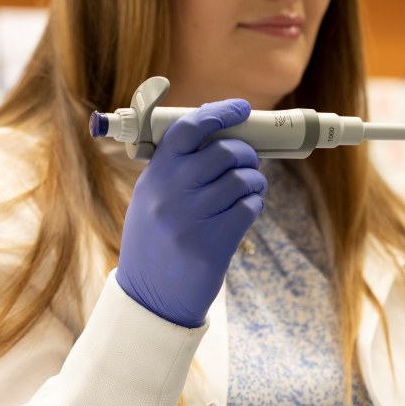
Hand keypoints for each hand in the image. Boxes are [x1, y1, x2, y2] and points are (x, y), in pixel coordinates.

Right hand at [117, 99, 266, 327]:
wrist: (150, 298)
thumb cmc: (156, 241)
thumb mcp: (151, 199)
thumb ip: (178, 169)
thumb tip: (222, 136)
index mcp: (154, 176)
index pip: (189, 129)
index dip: (220, 113)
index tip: (242, 108)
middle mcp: (170, 194)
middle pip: (224, 152)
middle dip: (246, 154)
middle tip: (248, 164)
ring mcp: (190, 219)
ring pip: (242, 180)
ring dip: (254, 183)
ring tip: (249, 191)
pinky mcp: (212, 244)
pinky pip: (249, 209)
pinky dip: (254, 206)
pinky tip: (246, 212)